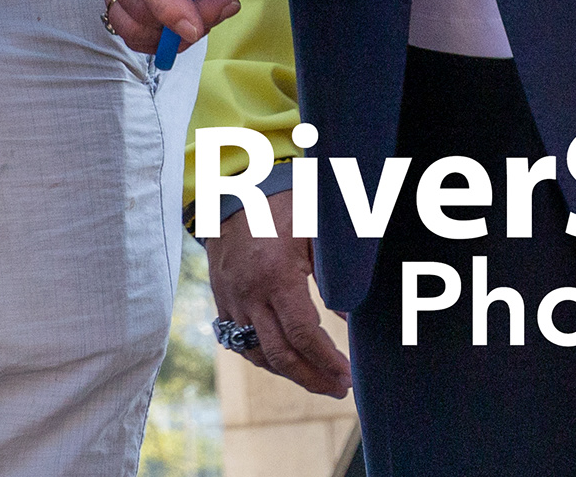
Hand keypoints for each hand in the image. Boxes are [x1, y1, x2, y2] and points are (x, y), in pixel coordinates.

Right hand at [82, 0, 293, 56]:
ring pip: (130, 22)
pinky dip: (160, 32)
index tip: (196, 26)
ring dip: (173, 32)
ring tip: (211, 8)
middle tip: (229, 2)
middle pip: (138, 3)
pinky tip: (188, 15)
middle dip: (188, 16)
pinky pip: (127, 23)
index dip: (165, 1)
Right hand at [208, 207, 348, 398]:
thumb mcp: (317, 235)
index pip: (303, 335)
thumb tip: (354, 322)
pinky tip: (285, 362)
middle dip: (312, 378)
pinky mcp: (221, 298)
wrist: (236, 187)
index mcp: (276, 276)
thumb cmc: (285, 206)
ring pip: (257, 353)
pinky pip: (238, 341)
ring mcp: (231, 298)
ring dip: (289, 373)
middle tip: (339, 389)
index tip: (349, 376)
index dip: (328, 361)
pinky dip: (263, 357)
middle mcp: (249, 293)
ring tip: (317, 380)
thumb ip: (337, 280)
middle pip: (279, 354)